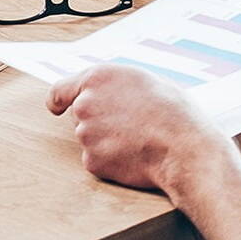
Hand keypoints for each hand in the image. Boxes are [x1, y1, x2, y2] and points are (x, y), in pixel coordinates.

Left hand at [48, 64, 231, 191]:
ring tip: (138, 141)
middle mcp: (84, 104)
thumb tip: (102, 90)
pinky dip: (112, 162)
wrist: (185, 148)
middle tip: (130, 127)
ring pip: (90, 139)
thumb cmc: (173, 112)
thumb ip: (113, 84)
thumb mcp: (142, 80)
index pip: (60, 90)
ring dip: (107, 141)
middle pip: (80, 116)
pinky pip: (97, 161)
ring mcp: (85, 134)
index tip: (55, 108)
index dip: (57, 101)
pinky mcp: (92, 161)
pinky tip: (135, 157)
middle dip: (98, 121)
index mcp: (96, 77)